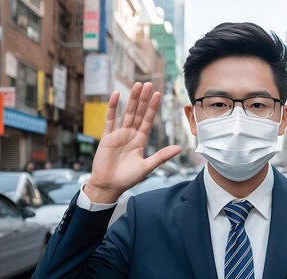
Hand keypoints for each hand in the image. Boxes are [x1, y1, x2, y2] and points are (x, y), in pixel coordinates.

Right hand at [85, 82, 181, 202]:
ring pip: (126, 113)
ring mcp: (118, 134)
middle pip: (138, 113)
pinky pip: (109, 119)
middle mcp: (130, 134)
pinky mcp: (107, 137)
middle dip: (143, 99)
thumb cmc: (127, 179)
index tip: (158, 94)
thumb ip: (162, 156)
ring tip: (137, 85)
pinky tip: (116, 95)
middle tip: (148, 83)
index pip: (148, 120)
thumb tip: (179, 148)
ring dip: (131, 99)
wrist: (109, 186)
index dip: (152, 107)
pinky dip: (112, 107)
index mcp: (140, 140)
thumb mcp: (147, 166)